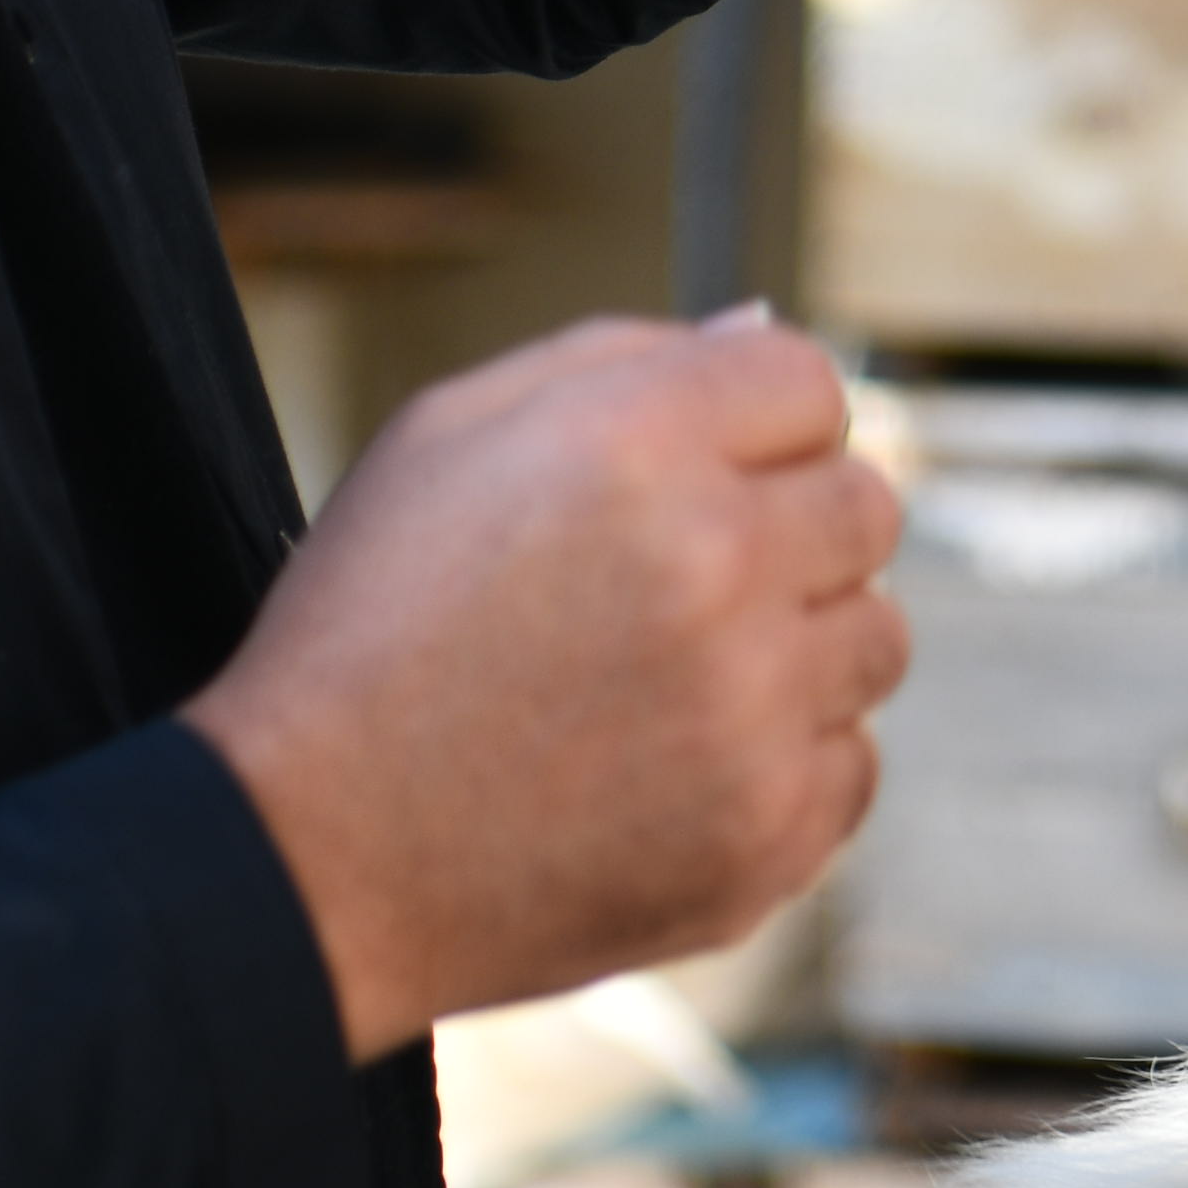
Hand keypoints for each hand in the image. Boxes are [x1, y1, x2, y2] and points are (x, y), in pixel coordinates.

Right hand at [177, 311, 906, 1062]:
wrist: (308, 860)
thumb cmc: (367, 630)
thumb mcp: (443, 437)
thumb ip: (616, 356)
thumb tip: (758, 327)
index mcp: (638, 442)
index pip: (809, 385)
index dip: (754, 427)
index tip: (698, 481)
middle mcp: (717, 565)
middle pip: (867, 507)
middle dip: (789, 530)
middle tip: (684, 587)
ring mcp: (752, 713)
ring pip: (879, 638)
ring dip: (802, 648)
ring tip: (676, 682)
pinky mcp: (764, 838)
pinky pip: (852, 766)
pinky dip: (784, 766)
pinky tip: (677, 771)